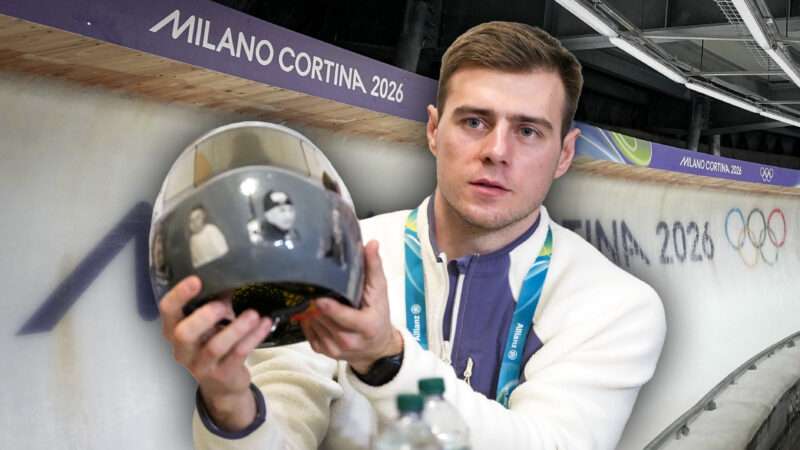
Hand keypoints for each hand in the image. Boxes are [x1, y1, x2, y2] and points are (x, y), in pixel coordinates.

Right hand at [158, 276, 272, 430]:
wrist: (223, 385)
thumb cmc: (212, 344)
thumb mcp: (206, 326)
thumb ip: (212, 305)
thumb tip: (233, 279)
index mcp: (174, 330)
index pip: (167, 311)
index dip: (179, 295)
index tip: (196, 280)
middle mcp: (183, 349)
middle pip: (184, 333)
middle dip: (205, 316)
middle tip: (225, 305)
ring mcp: (201, 365)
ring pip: (215, 346)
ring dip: (237, 328)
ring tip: (254, 314)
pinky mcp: (223, 375)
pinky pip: (238, 354)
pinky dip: (253, 337)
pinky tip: (265, 323)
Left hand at [300, 240, 402, 373]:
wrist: (376, 348)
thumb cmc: (378, 315)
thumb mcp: (380, 291)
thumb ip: (374, 267)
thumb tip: (372, 243)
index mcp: (365, 327)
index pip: (343, 317)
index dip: (329, 307)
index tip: (317, 295)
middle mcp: (348, 341)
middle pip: (324, 318)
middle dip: (315, 302)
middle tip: (306, 284)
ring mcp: (333, 348)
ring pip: (313, 323)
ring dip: (308, 309)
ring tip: (307, 293)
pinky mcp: (322, 351)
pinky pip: (307, 331)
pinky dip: (307, 318)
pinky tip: (309, 307)